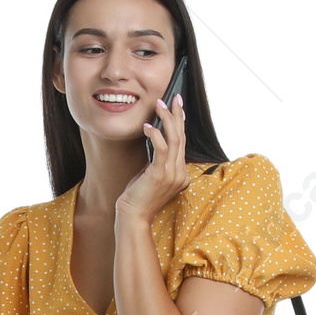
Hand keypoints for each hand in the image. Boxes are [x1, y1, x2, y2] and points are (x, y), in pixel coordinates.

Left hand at [116, 91, 188, 221]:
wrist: (133, 217)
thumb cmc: (138, 197)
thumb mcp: (151, 175)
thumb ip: (157, 161)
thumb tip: (155, 141)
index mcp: (180, 173)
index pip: (183, 142)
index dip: (180, 122)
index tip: (177, 106)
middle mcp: (180, 173)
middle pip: (181, 137)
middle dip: (177, 114)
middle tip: (173, 97)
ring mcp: (171, 174)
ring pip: (174, 139)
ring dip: (167, 119)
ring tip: (159, 105)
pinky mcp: (159, 174)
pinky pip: (162, 148)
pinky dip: (155, 134)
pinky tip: (147, 126)